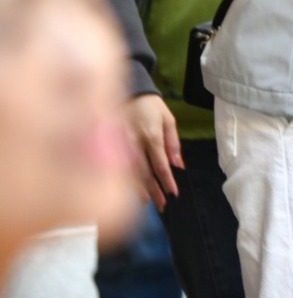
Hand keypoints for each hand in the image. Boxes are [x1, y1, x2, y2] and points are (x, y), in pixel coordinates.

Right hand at [125, 93, 180, 210]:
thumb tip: (178, 165)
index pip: (160, 164)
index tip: (173, 193)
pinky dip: (123, 181)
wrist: (128, 91)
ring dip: (138, 190)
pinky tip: (128, 191)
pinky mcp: (109, 145)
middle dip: (153, 190)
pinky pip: (117, 167)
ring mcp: (119, 145)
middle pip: (144, 173)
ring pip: (128, 173)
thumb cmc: (151, 106)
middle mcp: (134, 143)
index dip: (166, 180)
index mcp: (151, 136)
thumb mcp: (168, 119)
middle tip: (163, 205)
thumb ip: (173, 143)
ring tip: (148, 203)